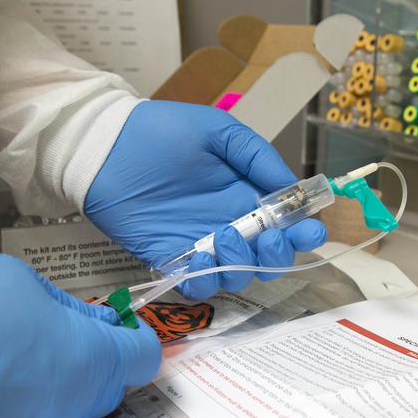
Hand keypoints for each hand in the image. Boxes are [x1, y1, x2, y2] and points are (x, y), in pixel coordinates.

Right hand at [0, 250, 160, 417]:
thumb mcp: (30, 286)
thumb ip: (69, 313)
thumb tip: (89, 324)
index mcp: (86, 363)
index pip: (141, 359)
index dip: (134, 339)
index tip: (120, 327)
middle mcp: (61, 412)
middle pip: (102, 394)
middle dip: (94, 367)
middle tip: (66, 338)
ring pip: (54, 417)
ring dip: (46, 392)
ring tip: (6, 360)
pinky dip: (4, 411)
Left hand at [85, 100, 326, 300]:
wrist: (108, 145)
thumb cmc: (163, 131)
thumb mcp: (219, 132)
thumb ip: (257, 157)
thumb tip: (291, 188)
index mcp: (245, 196)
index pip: (284, 225)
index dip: (302, 233)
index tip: (309, 231)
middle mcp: (228, 225)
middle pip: (267, 258)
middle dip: (277, 254)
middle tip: (267, 237)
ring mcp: (200, 245)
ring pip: (237, 276)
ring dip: (242, 265)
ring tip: (224, 235)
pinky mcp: (170, 260)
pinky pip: (197, 286)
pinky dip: (206, 281)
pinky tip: (201, 258)